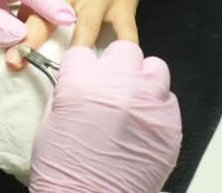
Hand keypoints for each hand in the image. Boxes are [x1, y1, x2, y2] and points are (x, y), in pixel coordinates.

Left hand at [5, 0, 166, 68]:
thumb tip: (8, 7)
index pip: (21, 8)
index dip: (10, 31)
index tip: (3, 52)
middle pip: (44, 19)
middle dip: (29, 42)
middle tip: (15, 64)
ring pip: (85, 29)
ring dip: (75, 52)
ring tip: (66, 77)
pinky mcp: (123, 6)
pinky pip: (125, 32)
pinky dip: (124, 51)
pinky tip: (117, 71)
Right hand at [29, 41, 181, 192]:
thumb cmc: (65, 171)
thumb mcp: (51, 123)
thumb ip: (70, 92)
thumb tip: (82, 81)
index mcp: (80, 83)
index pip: (83, 51)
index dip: (83, 66)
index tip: (84, 75)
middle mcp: (117, 86)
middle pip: (123, 50)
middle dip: (116, 65)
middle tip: (111, 86)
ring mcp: (148, 104)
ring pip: (154, 68)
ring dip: (142, 81)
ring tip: (133, 102)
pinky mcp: (170, 124)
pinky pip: (168, 101)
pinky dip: (156, 109)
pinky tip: (143, 126)